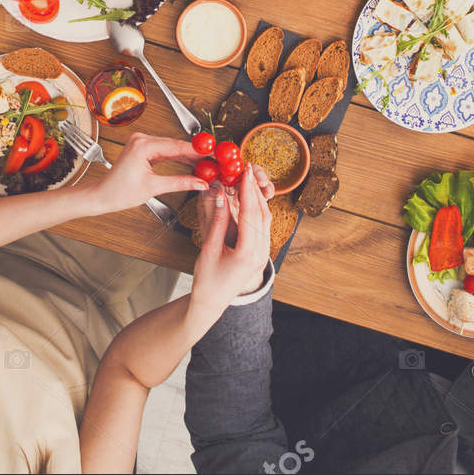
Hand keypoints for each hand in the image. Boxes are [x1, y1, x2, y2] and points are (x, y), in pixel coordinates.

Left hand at [79, 132, 207, 213]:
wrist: (103, 195)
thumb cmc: (119, 192)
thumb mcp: (154, 187)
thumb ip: (180, 182)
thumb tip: (200, 182)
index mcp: (143, 145)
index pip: (177, 146)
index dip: (198, 150)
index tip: (214, 153)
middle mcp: (142, 139)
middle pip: (176, 145)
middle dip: (196, 153)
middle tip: (215, 159)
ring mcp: (142, 143)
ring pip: (172, 147)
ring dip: (189, 156)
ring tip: (206, 163)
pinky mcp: (143, 149)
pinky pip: (166, 151)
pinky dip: (178, 157)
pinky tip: (192, 162)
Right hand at [190, 166, 272, 312]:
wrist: (212, 303)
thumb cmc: (208, 281)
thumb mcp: (209, 249)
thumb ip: (216, 221)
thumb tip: (219, 195)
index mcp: (248, 253)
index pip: (250, 214)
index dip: (247, 191)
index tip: (244, 173)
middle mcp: (260, 253)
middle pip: (261, 214)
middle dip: (254, 190)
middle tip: (248, 171)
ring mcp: (263, 254)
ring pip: (265, 220)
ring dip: (257, 199)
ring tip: (249, 181)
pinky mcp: (260, 253)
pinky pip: (263, 227)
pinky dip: (257, 210)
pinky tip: (250, 200)